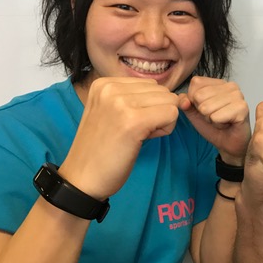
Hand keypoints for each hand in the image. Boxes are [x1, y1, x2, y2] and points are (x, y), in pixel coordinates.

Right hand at [60, 77, 179, 198]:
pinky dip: (165, 129)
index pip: (150, 84)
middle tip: (136, 132)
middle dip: (158, 112)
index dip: (149, 106)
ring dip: (162, 120)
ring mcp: (122, 103)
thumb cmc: (101, 150)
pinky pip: (172, 113)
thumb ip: (137, 100)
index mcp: (104, 84)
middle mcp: (111, 87)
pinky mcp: (134, 120)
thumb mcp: (112, 113)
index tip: (130, 123)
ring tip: (138, 135)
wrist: (82, 179)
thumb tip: (180, 98)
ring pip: (170, 101)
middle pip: (162, 91)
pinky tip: (144, 140)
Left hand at [178, 76, 250, 164]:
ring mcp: (238, 96)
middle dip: (203, 112)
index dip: (194, 100)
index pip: (196, 83)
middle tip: (215, 116)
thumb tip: (183, 101)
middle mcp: (230, 86)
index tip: (206, 109)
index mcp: (219, 83)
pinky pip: (216, 117)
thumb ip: (185, 103)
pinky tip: (227, 124)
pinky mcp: (242, 108)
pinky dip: (218, 124)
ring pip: (206, 108)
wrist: (229, 144)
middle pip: (199, 96)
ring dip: (211, 119)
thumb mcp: (194, 113)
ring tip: (221, 120)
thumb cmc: (215, 127)